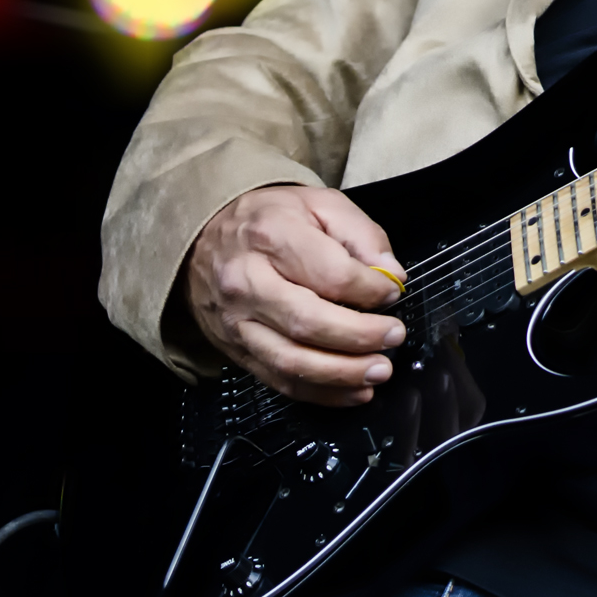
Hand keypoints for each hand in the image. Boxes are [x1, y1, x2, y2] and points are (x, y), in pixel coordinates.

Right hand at [179, 185, 406, 406]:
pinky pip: (279, 380)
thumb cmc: (267, 221)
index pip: (331, 274)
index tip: (391, 293)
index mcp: (271, 236)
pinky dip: (320, 393)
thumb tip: (390, 274)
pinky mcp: (235, 350)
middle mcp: (247, 281)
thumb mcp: (319, 203)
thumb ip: (361, 234)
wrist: (203, 238)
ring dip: (343, 373)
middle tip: (393, 337)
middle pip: (308, 322)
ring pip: (292, 361)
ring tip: (378, 371)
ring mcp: (237, 321)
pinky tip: (352, 390)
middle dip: (360, 337)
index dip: (370, 290)